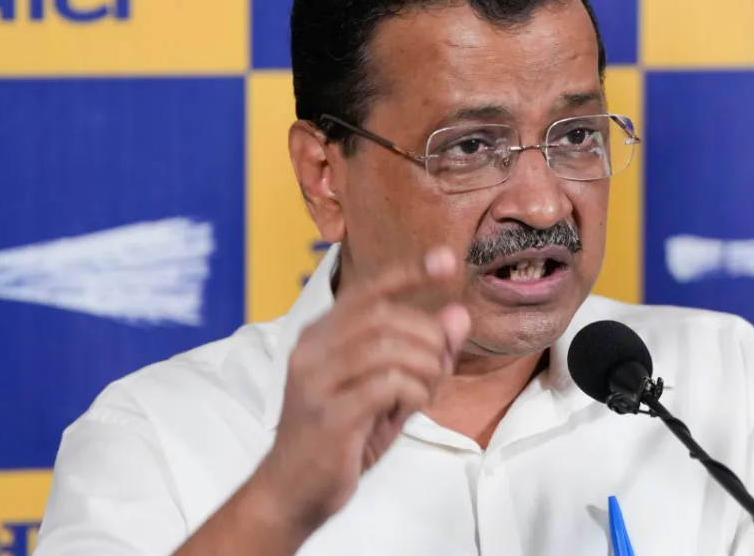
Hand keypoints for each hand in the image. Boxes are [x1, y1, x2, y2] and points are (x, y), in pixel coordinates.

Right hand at [252, 246, 470, 537]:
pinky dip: (413, 391)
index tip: (447, 261)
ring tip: (428, 390)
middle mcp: (311, 349)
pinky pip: (386, 384)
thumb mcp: (390, 391)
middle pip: (385, 317)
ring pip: (388, 348)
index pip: (370, 290)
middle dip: (428, 337)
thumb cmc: (343, 438)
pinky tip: (412, 407)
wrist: (294, 492)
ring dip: (425, 367)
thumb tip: (459, 315)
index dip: (410, 272)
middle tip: (441, 368)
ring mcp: (315, 380)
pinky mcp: (327, 414)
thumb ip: (423, 353)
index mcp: (321, 335)